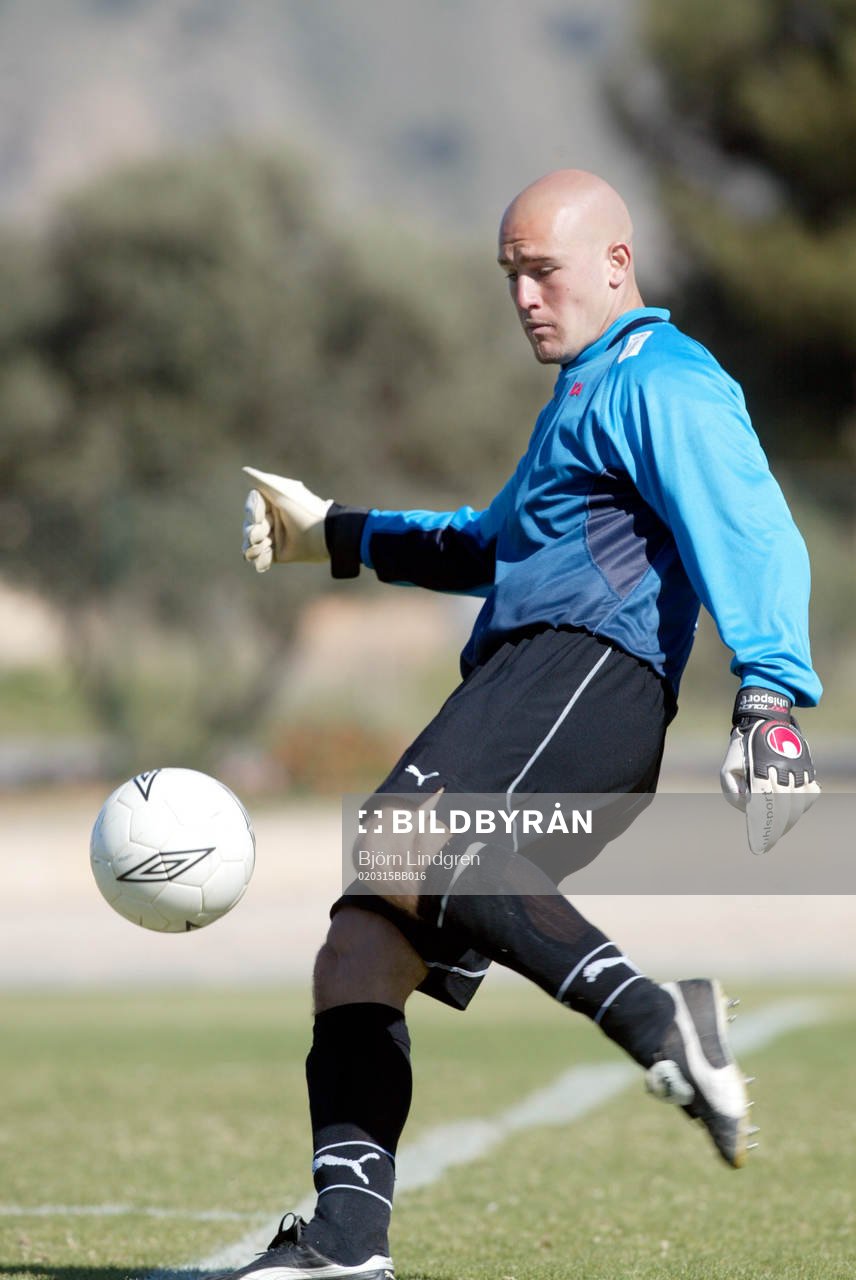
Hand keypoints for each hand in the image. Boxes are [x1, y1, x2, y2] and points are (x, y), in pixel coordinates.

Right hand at [242, 466, 332, 571]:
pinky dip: (260, 560)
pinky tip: (262, 563)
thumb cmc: (304, 510)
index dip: (252, 514)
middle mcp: (273, 519)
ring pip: (252, 544)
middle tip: (261, 536)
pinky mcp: (279, 553)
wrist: (325, 535)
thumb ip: (262, 482)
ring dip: (253, 548)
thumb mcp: (282, 492)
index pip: (252, 508)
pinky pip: (261, 559)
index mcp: (273, 502)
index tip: (258, 518)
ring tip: (263, 548)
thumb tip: (245, 471)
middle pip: (250, 527)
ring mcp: (275, 537)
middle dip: (253, 533)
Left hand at [720, 686, 820, 854]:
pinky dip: (803, 805)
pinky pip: (810, 792)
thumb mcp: (727, 769)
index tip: (760, 844)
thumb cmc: (741, 750)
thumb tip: (748, 808)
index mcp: (759, 771)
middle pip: (783, 808)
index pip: (764, 807)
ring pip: (799, 803)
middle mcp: (781, 771)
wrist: (763, 722)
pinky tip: (793, 812)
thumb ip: (732, 792)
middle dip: (776, 828)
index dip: (763, 827)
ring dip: (790, 819)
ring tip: (779, 830)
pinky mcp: (806, 767)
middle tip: (769, 841)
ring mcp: (797, 769)